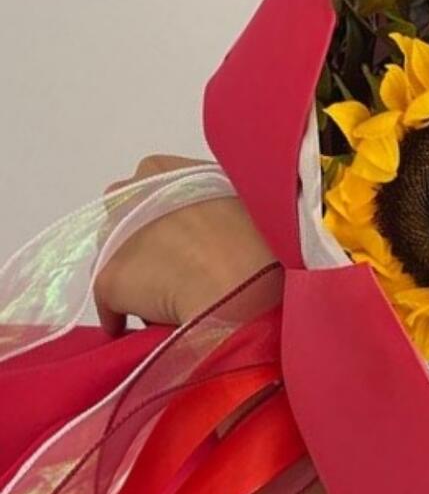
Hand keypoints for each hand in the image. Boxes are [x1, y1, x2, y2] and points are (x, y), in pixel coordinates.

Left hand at [94, 154, 275, 333]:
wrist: (241, 287)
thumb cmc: (255, 244)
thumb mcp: (242, 201)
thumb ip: (213, 199)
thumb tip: (210, 219)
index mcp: (162, 170)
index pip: (150, 190)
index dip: (169, 216)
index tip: (189, 237)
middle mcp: (128, 196)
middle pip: (125, 220)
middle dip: (145, 241)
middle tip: (180, 266)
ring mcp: (114, 239)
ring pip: (118, 259)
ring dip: (138, 277)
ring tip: (171, 298)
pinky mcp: (109, 280)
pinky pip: (111, 303)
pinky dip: (124, 314)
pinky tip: (151, 323)